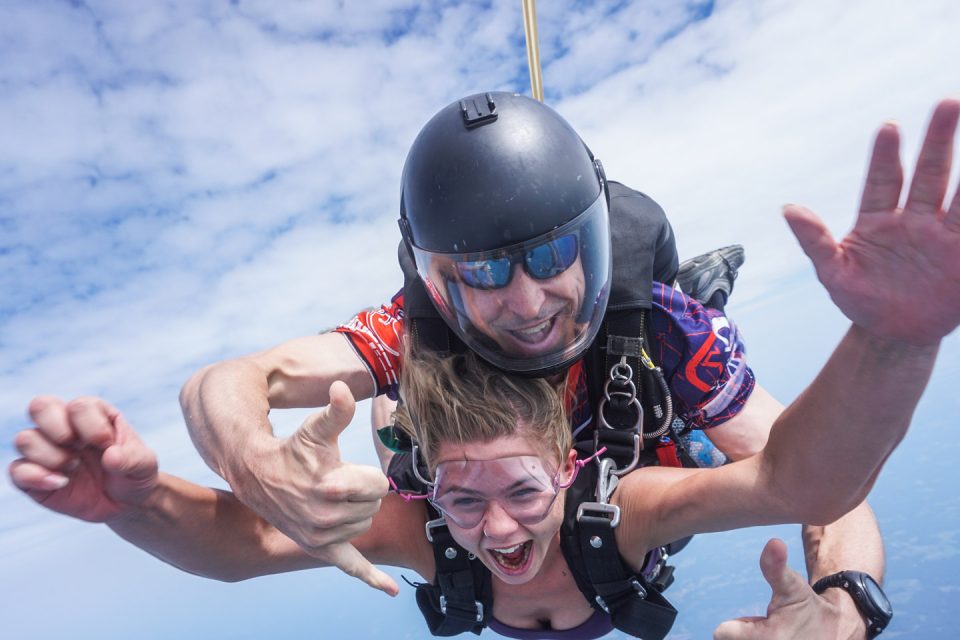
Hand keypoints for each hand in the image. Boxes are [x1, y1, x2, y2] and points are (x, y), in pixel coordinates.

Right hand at [9, 396, 158, 521]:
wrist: (125, 502)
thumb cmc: (133, 473)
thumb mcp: (144, 465)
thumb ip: (133, 458)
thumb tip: (111, 457)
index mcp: (92, 414)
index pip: (79, 406)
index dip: (92, 426)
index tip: (108, 445)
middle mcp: (64, 426)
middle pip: (40, 406)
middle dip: (57, 426)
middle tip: (77, 446)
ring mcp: (47, 450)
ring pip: (25, 438)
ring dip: (50, 455)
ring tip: (73, 468)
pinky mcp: (33, 477)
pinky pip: (16, 470)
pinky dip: (35, 477)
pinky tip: (60, 484)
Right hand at [242, 381, 396, 595]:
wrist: (259, 478)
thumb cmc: (293, 450)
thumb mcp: (316, 430)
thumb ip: (336, 411)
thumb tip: (341, 387)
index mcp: (333, 485)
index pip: (379, 484)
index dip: (365, 474)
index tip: (343, 468)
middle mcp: (329, 516)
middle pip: (374, 504)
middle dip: (361, 491)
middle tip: (336, 481)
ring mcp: (325, 537)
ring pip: (365, 525)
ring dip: (355, 511)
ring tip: (330, 498)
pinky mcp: (321, 550)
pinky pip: (351, 568)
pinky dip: (372, 579)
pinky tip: (390, 591)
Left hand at [713, 538, 866, 639]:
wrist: (835, 632)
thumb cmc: (808, 607)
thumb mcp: (793, 586)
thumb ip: (775, 567)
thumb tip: (774, 542)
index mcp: (770, 639)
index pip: (723, 633)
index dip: (734, 626)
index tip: (754, 621)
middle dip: (744, 634)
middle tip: (767, 628)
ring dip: (751, 638)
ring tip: (772, 634)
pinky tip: (775, 639)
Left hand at [785, 98, 959, 344]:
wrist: (893, 334)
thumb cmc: (859, 300)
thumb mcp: (833, 273)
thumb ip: (815, 241)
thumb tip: (788, 208)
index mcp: (877, 220)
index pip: (883, 180)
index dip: (885, 156)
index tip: (889, 127)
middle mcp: (914, 219)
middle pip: (928, 173)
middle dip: (938, 140)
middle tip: (948, 103)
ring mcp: (942, 234)